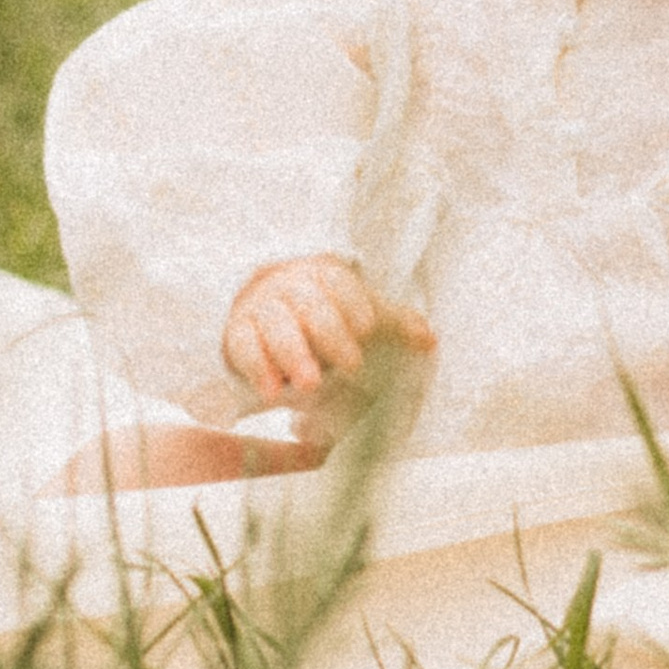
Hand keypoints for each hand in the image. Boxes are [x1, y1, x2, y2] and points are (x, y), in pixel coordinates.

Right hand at [221, 255, 434, 413]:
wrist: (267, 303)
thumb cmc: (325, 311)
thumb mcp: (360, 312)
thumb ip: (395, 323)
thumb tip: (429, 339)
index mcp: (323, 275)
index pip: (337, 282)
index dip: (353, 303)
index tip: (368, 329)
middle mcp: (290, 287)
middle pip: (308, 304)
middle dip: (329, 334)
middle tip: (351, 365)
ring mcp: (262, 308)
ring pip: (275, 326)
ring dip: (293, 355)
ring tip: (310, 386)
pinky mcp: (239, 333)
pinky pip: (244, 347)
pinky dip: (258, 370)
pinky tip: (272, 393)